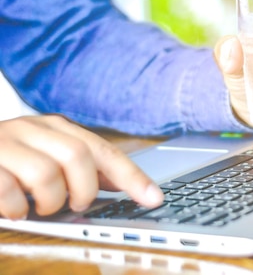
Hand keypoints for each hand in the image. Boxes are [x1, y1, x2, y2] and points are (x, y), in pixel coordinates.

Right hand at [0, 115, 162, 219]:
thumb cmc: (7, 159)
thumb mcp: (47, 157)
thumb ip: (82, 167)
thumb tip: (124, 184)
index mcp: (57, 128)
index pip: (104, 151)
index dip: (132, 177)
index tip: (154, 199)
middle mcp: (33, 129)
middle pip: (78, 157)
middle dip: (83, 190)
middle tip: (74, 204)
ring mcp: (6, 143)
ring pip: (46, 175)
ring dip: (49, 201)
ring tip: (40, 206)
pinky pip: (9, 191)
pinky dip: (16, 208)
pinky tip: (14, 207)